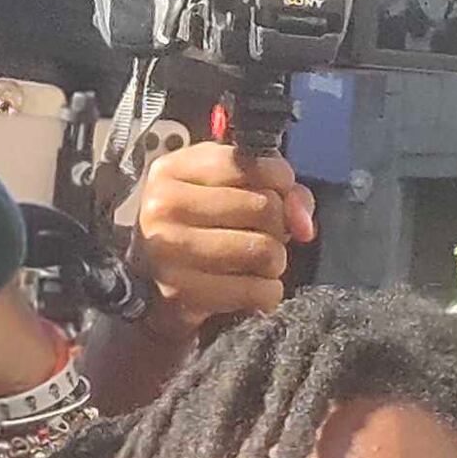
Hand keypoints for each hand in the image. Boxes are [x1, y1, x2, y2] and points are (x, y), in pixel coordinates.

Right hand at [125, 142, 311, 330]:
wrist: (153, 285)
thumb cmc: (201, 230)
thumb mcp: (231, 190)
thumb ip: (281, 190)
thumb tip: (303, 223)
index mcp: (173, 170)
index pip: (248, 163)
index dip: (279, 179)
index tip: (277, 194)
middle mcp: (163, 206)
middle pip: (263, 207)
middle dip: (277, 226)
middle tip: (262, 235)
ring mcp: (168, 251)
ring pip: (264, 249)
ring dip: (274, 261)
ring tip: (256, 263)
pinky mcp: (181, 294)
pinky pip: (258, 290)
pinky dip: (267, 292)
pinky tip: (249, 288)